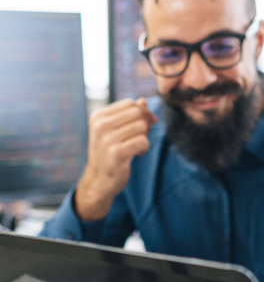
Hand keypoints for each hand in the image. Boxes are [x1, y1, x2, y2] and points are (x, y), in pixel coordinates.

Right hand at [75, 98, 156, 220]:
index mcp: (98, 116)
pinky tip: (137, 154)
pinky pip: (143, 141)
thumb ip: (129, 115)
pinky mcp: (116, 153)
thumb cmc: (109, 153)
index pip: (130, 103)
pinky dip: (144, 148)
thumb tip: (143, 101)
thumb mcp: (115, 131)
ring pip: (142, 127)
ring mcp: (107, 139)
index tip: (143, 126)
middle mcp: (100, 125)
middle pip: (138, 113)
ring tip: (137, 147)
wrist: (99, 180)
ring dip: (145, 138)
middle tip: (141, 137)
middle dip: (146, 124)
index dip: (143, 113)